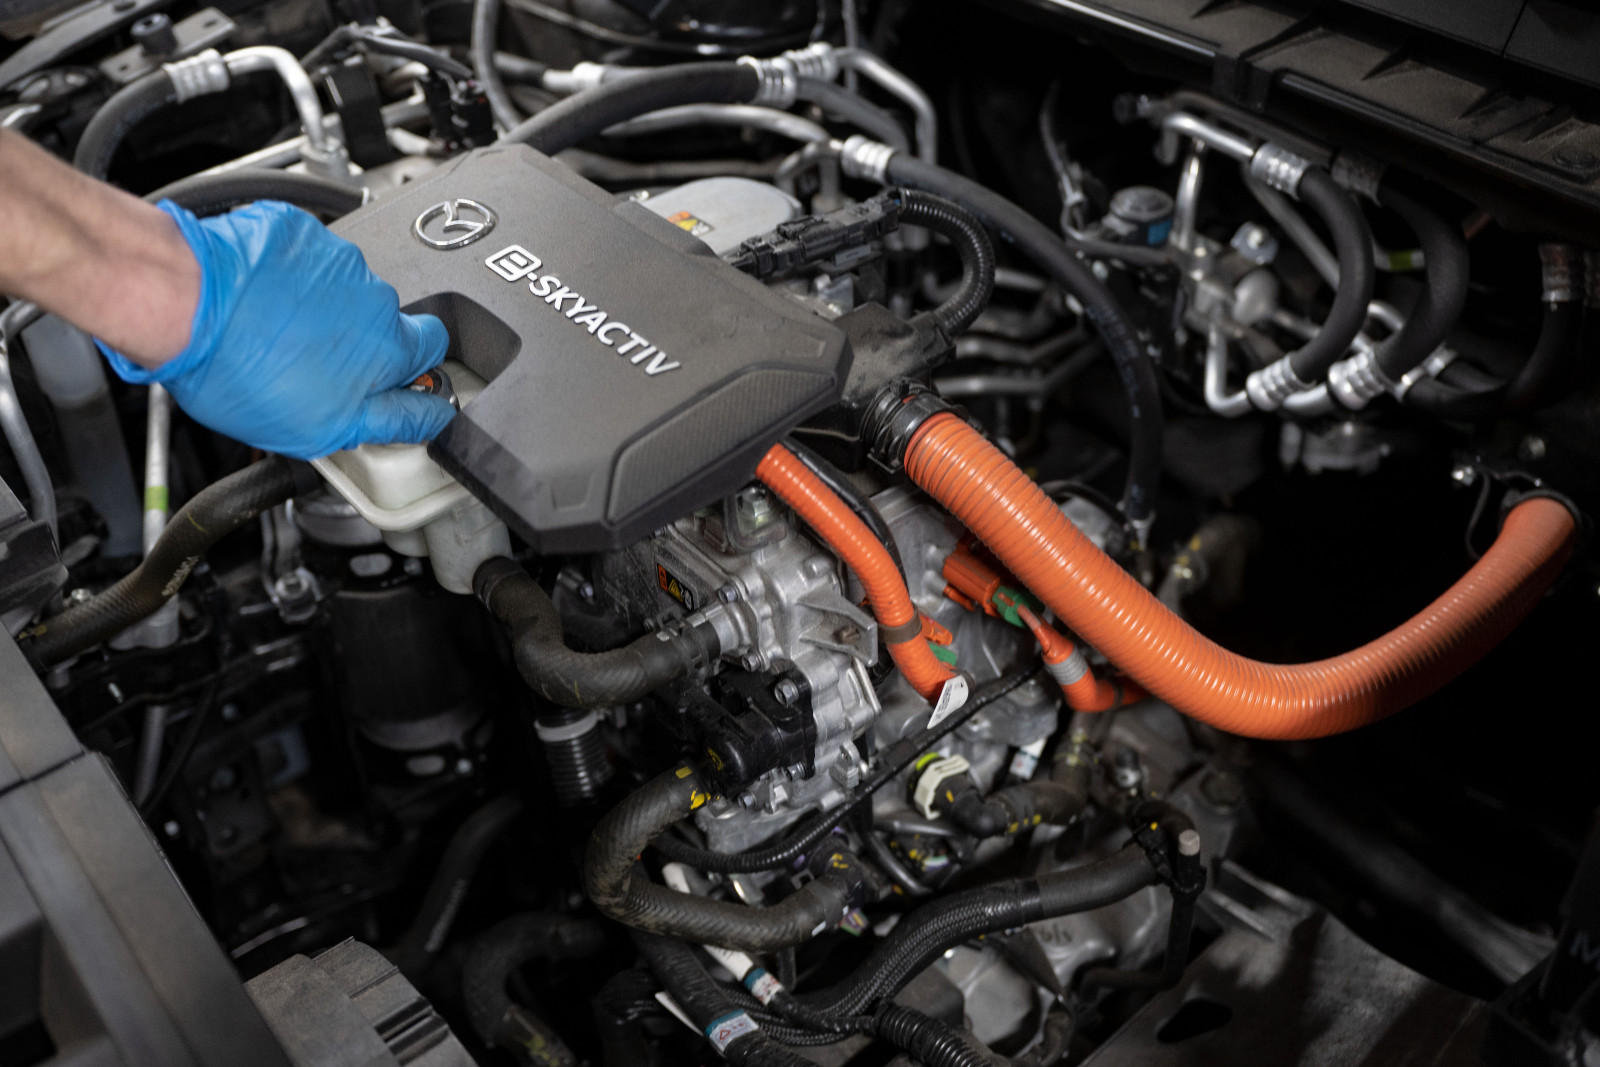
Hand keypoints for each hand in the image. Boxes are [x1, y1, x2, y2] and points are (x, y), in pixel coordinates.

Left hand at [97, 200, 454, 459]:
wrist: (183, 299)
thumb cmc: (239, 366)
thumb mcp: (321, 428)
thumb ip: (383, 420)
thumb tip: (417, 419)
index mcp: (390, 349)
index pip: (434, 356)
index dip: (418, 373)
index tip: (400, 385)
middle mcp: (376, 299)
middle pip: (388, 322)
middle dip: (364, 341)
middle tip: (318, 362)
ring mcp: (339, 261)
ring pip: (346, 290)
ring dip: (323, 310)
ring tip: (275, 330)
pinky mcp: (302, 234)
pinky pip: (309, 260)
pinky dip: (290, 278)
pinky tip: (259, 300)